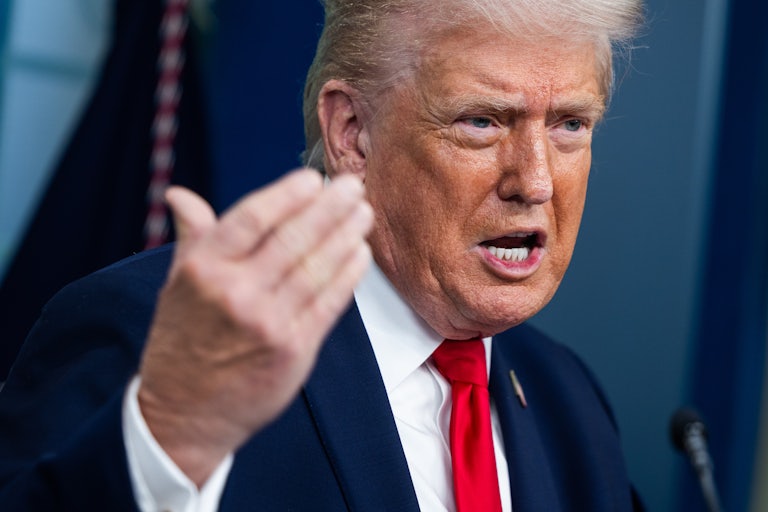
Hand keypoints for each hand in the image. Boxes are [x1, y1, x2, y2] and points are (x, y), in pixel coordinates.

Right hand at [137, 169, 372, 485]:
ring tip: (363, 213)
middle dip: (330, 208)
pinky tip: (360, 254)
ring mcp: (268, 323)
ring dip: (346, 235)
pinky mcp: (294, 350)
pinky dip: (348, 275)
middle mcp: (236, 293)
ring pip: (317, 268)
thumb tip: (181, 196)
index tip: (314, 178)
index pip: (252, 218)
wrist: (184, 414)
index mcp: (204, 270)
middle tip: (353, 185)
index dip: (288, 194)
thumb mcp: (177, 286)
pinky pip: (329, 303)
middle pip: (293, 239)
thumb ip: (193, 237)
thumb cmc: (183, 342)